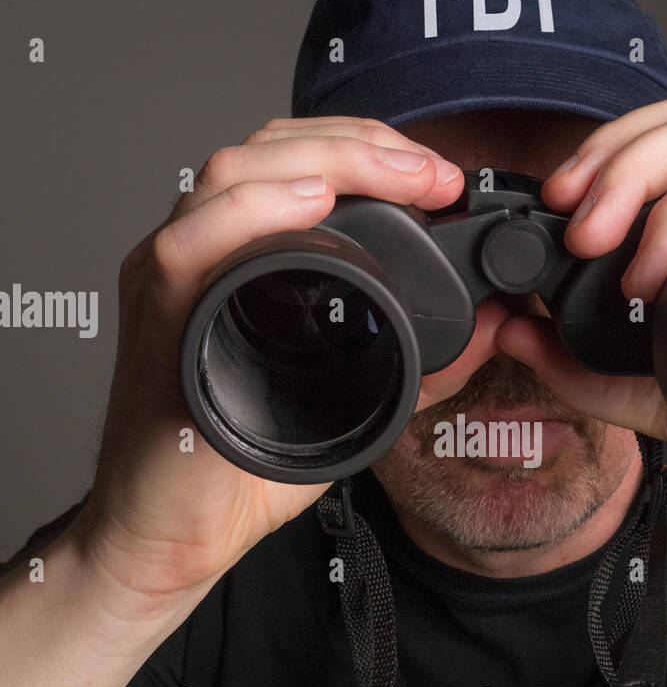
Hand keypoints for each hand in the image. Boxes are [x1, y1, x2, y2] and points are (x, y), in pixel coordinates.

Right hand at [74, 116, 505, 604]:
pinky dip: (253, 211)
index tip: (440, 176)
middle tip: (433, 172)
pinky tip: (309, 203)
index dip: (372, 153)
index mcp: (241, 262)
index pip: (299, 165)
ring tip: (396, 175)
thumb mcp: (348, 406)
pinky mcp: (159, 321)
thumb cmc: (236, 473)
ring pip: (234, 173)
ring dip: (324, 161)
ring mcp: (174, 281)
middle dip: (363, 146)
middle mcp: (202, 257)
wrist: (169, 539)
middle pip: (272, 151)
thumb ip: (416, 366)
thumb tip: (488, 327)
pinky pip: (190, 243)